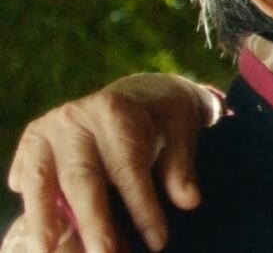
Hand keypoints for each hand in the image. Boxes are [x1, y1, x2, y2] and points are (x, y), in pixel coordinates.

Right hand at [6, 74, 217, 252]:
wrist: (141, 92)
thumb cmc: (164, 118)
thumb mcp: (181, 133)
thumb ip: (181, 168)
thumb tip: (189, 201)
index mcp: (116, 111)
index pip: (128, 167)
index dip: (142, 208)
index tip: (158, 241)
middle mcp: (77, 118)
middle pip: (82, 178)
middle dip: (93, 222)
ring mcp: (49, 129)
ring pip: (42, 180)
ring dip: (44, 219)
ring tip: (48, 251)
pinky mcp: (34, 141)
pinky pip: (27, 176)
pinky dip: (32, 205)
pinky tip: (41, 235)